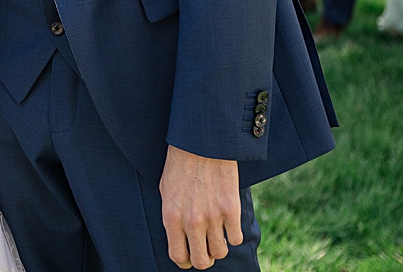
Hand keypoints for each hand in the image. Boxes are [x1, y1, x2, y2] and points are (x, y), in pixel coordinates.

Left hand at [160, 145, 242, 269]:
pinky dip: (233, 234)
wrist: (201, 143)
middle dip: (204, 259)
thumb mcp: (166, 192)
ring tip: (217, 234)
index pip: (178, 256)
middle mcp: (191, 221)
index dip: (185, 261)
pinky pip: (236, 238)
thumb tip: (179, 239)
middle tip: (206, 249)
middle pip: (201, 261)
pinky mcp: (231, 209)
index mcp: (172, 217)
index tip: (190, 256)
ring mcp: (213, 217)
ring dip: (219, 246)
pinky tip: (228, 222)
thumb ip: (173, 218)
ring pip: (220, 252)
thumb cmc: (180, 165)